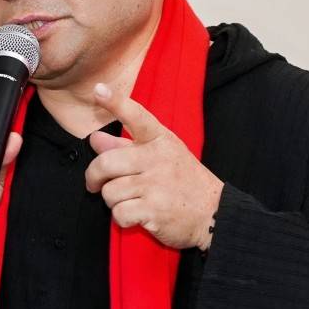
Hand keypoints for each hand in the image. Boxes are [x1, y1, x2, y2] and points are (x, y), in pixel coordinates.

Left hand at [84, 82, 222, 249]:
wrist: (214, 212)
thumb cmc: (184, 182)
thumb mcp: (161, 157)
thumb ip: (125, 147)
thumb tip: (95, 139)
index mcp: (161, 140)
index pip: (136, 116)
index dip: (116, 102)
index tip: (99, 90)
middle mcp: (158, 158)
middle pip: (106, 163)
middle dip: (94, 177)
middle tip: (95, 184)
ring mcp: (156, 184)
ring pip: (110, 191)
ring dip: (114, 201)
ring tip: (131, 200)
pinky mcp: (154, 210)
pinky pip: (119, 213)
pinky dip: (123, 218)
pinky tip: (137, 215)